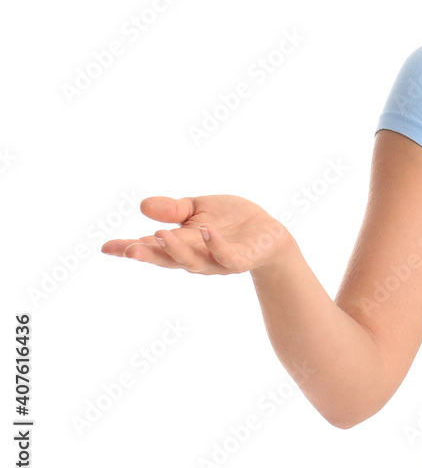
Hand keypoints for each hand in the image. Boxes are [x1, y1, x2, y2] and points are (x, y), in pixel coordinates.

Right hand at [101, 195, 293, 274]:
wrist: (268, 233)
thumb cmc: (230, 221)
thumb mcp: (199, 209)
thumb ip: (173, 210)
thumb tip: (143, 206)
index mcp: (182, 244)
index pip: (151, 247)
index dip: (129, 249)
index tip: (106, 247)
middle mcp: (195, 256)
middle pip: (167, 259)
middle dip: (148, 255)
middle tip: (127, 250)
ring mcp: (217, 260)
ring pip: (193, 260)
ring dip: (176, 250)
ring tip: (160, 234)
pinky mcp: (239, 259)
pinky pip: (226, 255)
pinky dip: (215, 244)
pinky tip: (206, 229)